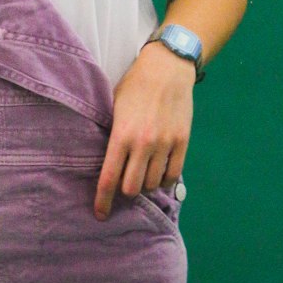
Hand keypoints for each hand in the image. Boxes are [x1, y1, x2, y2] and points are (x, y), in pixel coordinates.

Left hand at [94, 42, 193, 219]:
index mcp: (121, 134)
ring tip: (142, 173)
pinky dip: (164, 179)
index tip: (100, 214)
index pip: (108, 178)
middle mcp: (143, 143)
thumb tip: (105, 162)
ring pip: (152, 184)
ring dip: (145, 184)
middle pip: (132, 188)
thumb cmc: (135, 85)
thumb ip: (112, 135)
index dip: (103, 200)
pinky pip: (173, 175)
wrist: (167, 68)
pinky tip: (159, 171)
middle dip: (126, 191)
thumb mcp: (114, 106)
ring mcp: (165, 144)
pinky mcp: (182, 142)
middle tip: (124, 185)